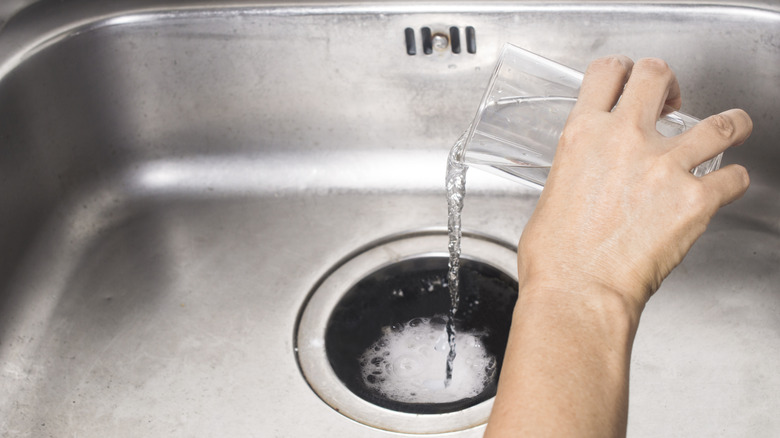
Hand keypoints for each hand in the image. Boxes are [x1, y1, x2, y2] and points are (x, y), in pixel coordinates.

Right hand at [517, 56, 751, 308]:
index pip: (608, 72)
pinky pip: (734, 177)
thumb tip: (589, 176)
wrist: (578, 292)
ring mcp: (664, 166)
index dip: (625, 70)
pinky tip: (723, 187)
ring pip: (721, 121)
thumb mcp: (551, 195)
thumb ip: (577, 170)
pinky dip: (733, 181)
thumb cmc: (556, 258)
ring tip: (732, 129)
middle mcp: (625, 139)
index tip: (632, 82)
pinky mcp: (696, 199)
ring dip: (730, 124)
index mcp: (583, 135)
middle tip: (674, 102)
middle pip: (659, 76)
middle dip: (671, 85)